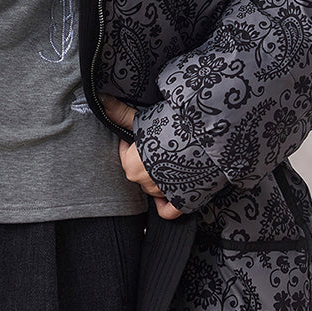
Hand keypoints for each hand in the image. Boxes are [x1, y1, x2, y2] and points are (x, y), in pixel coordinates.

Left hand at [99, 94, 182, 220]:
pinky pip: (169, 210)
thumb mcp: (145, 118)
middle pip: (140, 171)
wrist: (209, 137)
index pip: (125, 155)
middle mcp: (145, 184)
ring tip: (172, 157)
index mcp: (132, 166)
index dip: (133, 142)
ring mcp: (164, 193)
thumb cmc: (175, 127)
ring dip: (160, 175)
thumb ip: (121, 113)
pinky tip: (170, 191)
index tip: (143, 133)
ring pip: (155, 187)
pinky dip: (167, 202)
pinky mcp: (183, 201)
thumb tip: (101, 100)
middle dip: (146, 159)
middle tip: (160, 143)